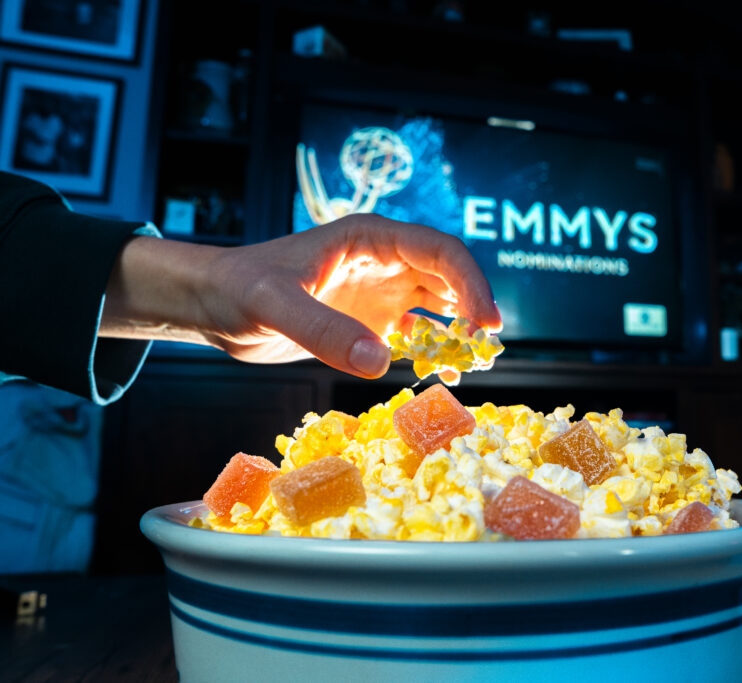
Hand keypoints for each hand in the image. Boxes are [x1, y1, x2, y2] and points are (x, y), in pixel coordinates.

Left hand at [100, 214, 501, 378]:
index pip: (440, 251)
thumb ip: (325, 331)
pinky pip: (417, 334)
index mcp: (371, 238)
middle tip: (488, 351)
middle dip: (476, 310)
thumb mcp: (275, 305)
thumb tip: (380, 361)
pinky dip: (435, 352)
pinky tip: (442, 375)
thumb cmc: (240, 289)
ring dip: (462, 331)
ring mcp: (381, 291)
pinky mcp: (370, 322)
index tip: (487, 323)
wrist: (215, 306)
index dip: (471, 284)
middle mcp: (385, 261)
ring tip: (475, 364)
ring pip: (441, 306)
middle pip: (450, 277)